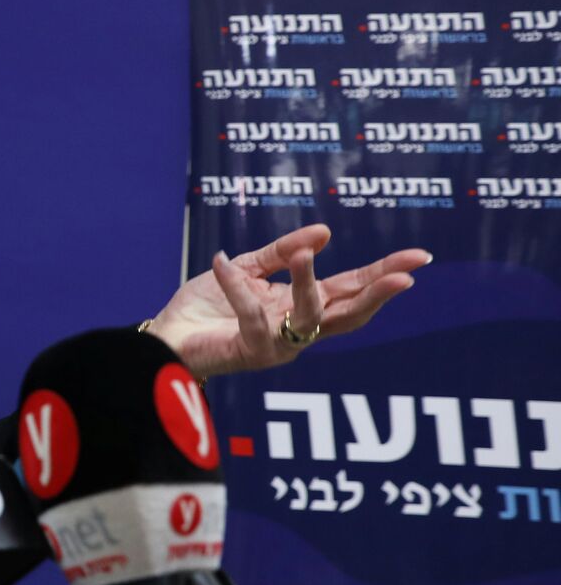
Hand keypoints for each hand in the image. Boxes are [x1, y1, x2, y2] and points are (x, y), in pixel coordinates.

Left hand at [146, 224, 429, 379]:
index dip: (384, 274)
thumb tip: (326, 231)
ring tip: (305, 254)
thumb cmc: (204, 307)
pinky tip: (223, 263)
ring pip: (306, 317)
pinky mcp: (248, 352)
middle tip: (405, 277)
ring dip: (307, 284)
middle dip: (377, 294)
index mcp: (300, 307)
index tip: (419, 258)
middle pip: (348, 313)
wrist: (165, 338)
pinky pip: (251, 315)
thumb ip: (282, 252)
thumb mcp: (246, 269)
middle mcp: (296, 330)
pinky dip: (236, 286)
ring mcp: (276, 346)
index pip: (351, 289)